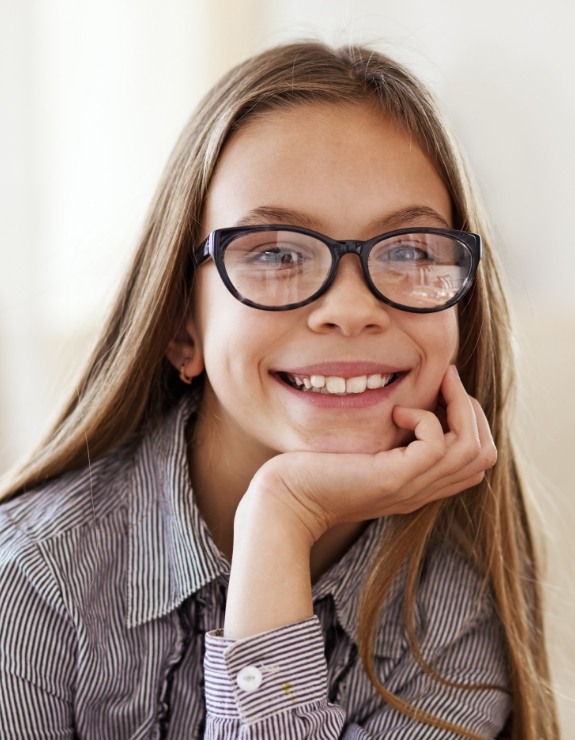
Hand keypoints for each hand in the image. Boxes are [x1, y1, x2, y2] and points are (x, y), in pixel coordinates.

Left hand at [225, 365, 495, 637]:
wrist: (285, 501)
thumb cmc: (315, 471)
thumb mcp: (364, 453)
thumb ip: (391, 439)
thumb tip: (407, 402)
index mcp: (419, 484)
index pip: (477, 460)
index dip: (471, 421)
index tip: (444, 389)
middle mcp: (422, 489)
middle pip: (484, 455)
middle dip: (473, 409)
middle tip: (446, 379)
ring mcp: (411, 487)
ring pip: (472, 450)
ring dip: (459, 407)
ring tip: (435, 384)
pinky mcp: (393, 479)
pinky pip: (436, 446)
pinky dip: (426, 419)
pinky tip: (398, 411)